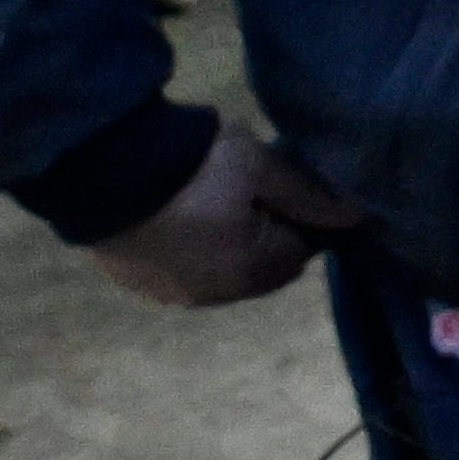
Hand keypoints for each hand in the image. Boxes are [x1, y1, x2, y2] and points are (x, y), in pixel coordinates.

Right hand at [83, 117, 357, 307]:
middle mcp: (211, 295)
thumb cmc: (193, 164)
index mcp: (248, 272)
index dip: (305, 220)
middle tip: (260, 192)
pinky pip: (185, 273)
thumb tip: (356, 217)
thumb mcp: (259, 166)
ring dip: (234, 247)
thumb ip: (308, 195)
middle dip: (272, 237)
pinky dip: (197, 252)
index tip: (295, 188)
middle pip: (263, 270)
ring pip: (224, 275)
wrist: (102, 167)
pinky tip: (188, 218)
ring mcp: (170, 293)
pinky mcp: (137, 282)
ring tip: (223, 201)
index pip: (300, 252)